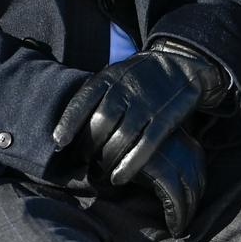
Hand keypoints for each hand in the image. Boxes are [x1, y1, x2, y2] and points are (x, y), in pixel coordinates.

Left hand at [51, 41, 229, 186]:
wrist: (181, 64)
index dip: (69, 123)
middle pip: (100, 124)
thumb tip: (66, 127)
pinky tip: (119, 177)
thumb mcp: (115, 74)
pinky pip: (145, 145)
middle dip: (87, 147)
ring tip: (99, 173)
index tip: (59, 143)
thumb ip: (95, 95)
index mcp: (109, 77)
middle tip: (83, 161)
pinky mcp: (165, 118)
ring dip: (106, 160)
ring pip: (120, 138)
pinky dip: (130, 164)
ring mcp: (147, 104)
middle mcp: (126, 90)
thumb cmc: (139, 77)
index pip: (83, 102)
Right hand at [138, 129, 206, 236]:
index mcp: (190, 147)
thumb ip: (171, 167)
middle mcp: (189, 152)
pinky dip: (176, 217)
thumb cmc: (134, 146)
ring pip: (190, 196)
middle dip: (192, 208)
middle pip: (198, 187)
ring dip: (185, 216)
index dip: (195, 198)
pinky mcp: (163, 170)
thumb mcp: (159, 153)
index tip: (188, 212)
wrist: (112, 133)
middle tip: (183, 225)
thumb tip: (179, 189)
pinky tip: (173, 228)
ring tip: (178, 229)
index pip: (201, 178)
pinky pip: (175, 201)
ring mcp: (178, 160)